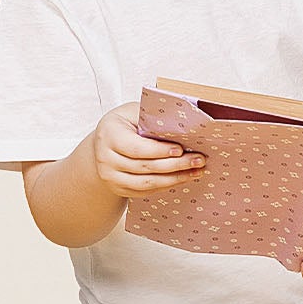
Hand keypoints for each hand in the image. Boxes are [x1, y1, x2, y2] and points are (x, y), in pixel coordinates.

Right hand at [89, 103, 204, 198]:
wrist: (103, 143)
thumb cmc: (123, 123)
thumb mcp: (132, 112)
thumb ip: (151, 117)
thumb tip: (180, 124)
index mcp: (109, 134)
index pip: (136, 148)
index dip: (159, 150)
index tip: (180, 149)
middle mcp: (105, 158)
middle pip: (145, 166)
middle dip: (175, 165)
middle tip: (198, 160)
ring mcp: (110, 177)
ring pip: (146, 183)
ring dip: (174, 179)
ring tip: (195, 171)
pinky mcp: (119, 189)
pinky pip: (145, 191)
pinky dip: (165, 185)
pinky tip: (181, 178)